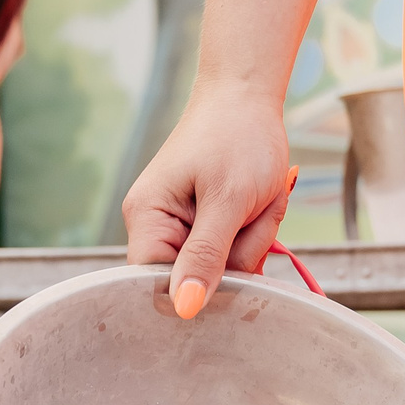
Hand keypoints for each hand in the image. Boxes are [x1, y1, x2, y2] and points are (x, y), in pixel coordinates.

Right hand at [120, 89, 290, 316]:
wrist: (247, 96)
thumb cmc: (237, 136)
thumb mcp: (228, 200)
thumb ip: (206, 256)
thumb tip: (184, 308)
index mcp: (147, 220)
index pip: (158, 287)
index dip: (197, 288)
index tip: (234, 264)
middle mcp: (156, 228)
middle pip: (196, 281)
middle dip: (236, 256)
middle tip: (250, 214)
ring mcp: (182, 227)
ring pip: (222, 269)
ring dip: (252, 241)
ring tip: (256, 200)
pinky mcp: (205, 224)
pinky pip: (233, 252)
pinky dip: (254, 232)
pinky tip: (256, 204)